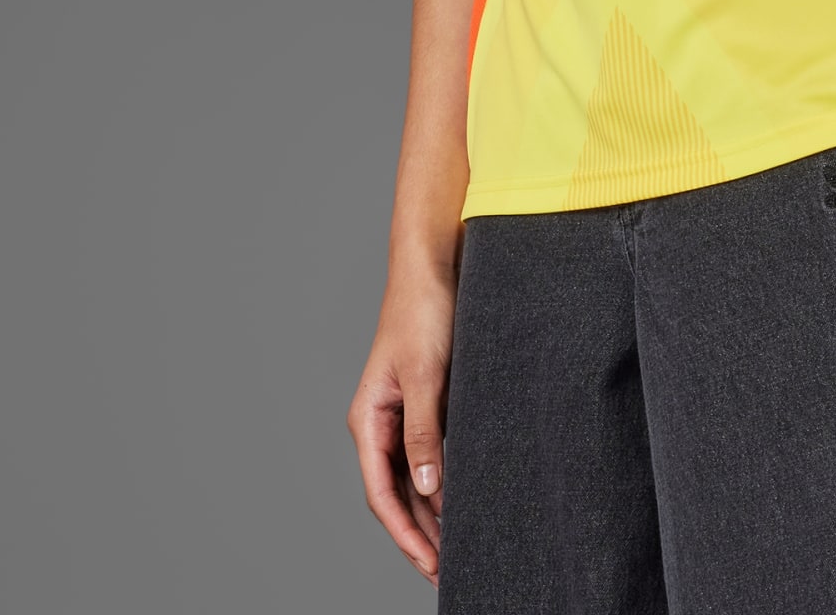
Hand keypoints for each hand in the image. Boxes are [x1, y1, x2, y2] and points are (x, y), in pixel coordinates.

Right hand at [346, 261, 456, 581]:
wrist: (434, 266)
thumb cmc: (423, 313)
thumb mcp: (426, 374)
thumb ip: (425, 431)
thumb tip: (429, 487)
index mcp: (370, 420)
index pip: (383, 492)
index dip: (405, 532)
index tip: (429, 562)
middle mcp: (383, 423)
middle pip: (399, 493)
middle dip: (420, 533)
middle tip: (449, 570)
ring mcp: (405, 414)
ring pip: (417, 477)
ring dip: (435, 511)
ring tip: (460, 546)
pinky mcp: (429, 401)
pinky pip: (434, 452)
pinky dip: (446, 479)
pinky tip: (466, 498)